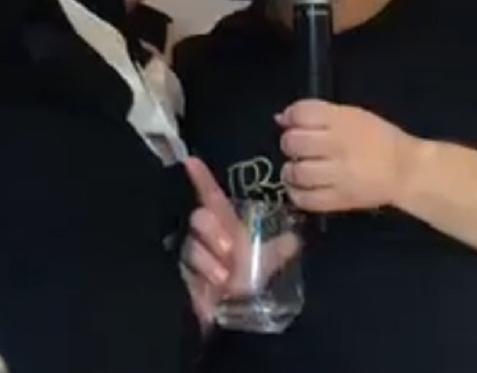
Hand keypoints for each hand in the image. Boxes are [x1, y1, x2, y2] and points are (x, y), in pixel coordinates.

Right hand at [181, 158, 299, 328]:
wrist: (232, 316)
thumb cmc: (246, 284)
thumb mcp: (264, 263)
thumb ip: (277, 249)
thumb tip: (294, 237)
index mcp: (225, 224)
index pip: (211, 195)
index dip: (200, 177)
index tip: (190, 160)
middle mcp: (207, 233)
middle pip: (200, 216)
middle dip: (214, 231)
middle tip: (230, 249)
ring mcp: (193, 250)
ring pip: (193, 240)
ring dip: (211, 257)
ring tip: (226, 274)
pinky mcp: (181, 269)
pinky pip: (187, 261)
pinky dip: (204, 271)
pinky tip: (215, 282)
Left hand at [278, 99, 421, 212]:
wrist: (405, 170)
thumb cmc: (379, 138)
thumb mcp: (352, 115)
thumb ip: (318, 113)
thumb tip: (282, 117)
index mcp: (341, 121)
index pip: (301, 113)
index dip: (290, 117)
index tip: (291, 123)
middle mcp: (336, 146)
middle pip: (294, 142)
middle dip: (289, 143)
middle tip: (296, 147)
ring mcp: (337, 175)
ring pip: (297, 172)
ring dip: (289, 170)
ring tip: (296, 169)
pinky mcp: (339, 200)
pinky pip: (306, 199)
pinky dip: (296, 193)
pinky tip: (299, 187)